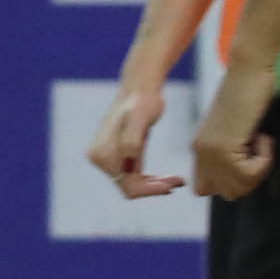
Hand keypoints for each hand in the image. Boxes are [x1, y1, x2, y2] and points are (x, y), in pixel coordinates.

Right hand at [88, 79, 184, 198]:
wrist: (141, 88)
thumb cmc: (143, 101)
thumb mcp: (140, 118)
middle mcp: (99, 158)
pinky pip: (134, 176)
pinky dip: (151, 179)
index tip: (171, 186)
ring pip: (133, 183)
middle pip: (129, 187)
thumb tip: (127, 154)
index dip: (149, 189)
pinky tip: (169, 177)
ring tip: (178, 180)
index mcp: (101, 154)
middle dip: (153, 188)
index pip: (126, 185)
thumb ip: (132, 137)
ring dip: (155, 185)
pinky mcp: (118, 155)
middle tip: (180, 182)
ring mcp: (107, 158)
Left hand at [190, 60, 277, 199]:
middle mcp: (200, 152)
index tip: (248, 157)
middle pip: (227, 193)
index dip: (232, 180)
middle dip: (250, 179)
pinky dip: (265, 159)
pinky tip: (263, 135)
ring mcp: (210, 150)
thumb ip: (233, 155)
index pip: (205, 189)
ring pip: (239, 188)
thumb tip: (245, 182)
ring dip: (259, 168)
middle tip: (259, 150)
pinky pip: (250, 174)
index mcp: (200, 148)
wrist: (251, 69)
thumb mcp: (237, 131)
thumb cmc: (252, 94)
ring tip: (260, 140)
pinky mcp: (224, 146)